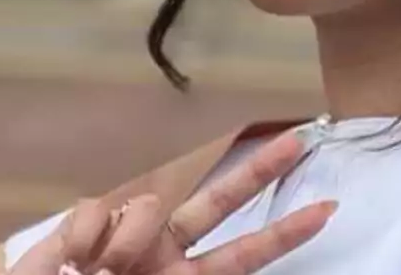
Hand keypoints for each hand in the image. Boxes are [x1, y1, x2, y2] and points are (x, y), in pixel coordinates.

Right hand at [11, 130, 334, 274]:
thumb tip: (155, 238)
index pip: (245, 255)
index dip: (286, 232)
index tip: (329, 210)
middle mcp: (162, 252)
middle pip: (220, 201)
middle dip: (259, 170)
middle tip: (302, 139)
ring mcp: (126, 234)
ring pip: (149, 206)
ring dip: (124, 243)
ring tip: (96, 272)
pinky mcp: (88, 218)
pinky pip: (98, 210)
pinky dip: (84, 237)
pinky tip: (71, 260)